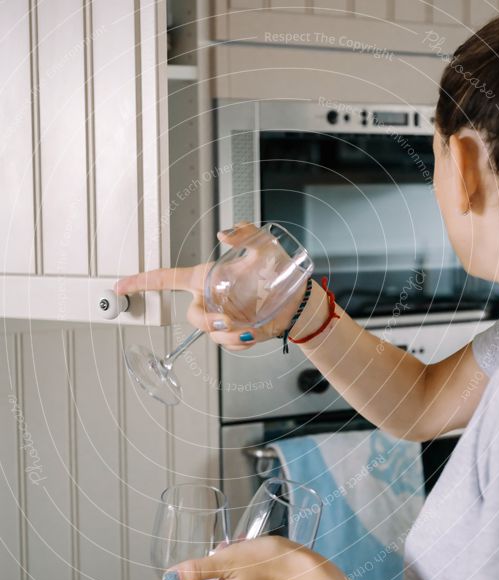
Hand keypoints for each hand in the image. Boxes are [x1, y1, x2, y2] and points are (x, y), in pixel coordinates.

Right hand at [115, 223, 303, 350]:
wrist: (297, 301)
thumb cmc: (279, 270)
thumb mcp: (263, 245)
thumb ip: (244, 233)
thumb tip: (225, 233)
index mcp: (206, 277)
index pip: (166, 279)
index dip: (140, 281)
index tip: (119, 286)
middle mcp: (209, 299)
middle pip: (192, 317)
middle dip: (207, 321)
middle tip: (228, 320)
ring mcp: (220, 319)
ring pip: (212, 335)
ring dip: (231, 334)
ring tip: (251, 324)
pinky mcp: (233, 335)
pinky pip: (228, 345)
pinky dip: (242, 342)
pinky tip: (255, 331)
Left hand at [161, 536, 328, 579]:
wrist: (312, 576)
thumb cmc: (273, 563)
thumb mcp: (231, 558)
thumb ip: (198, 570)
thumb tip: (169, 578)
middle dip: (209, 572)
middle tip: (220, 549)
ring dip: (229, 571)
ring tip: (244, 547)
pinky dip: (246, 576)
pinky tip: (259, 560)